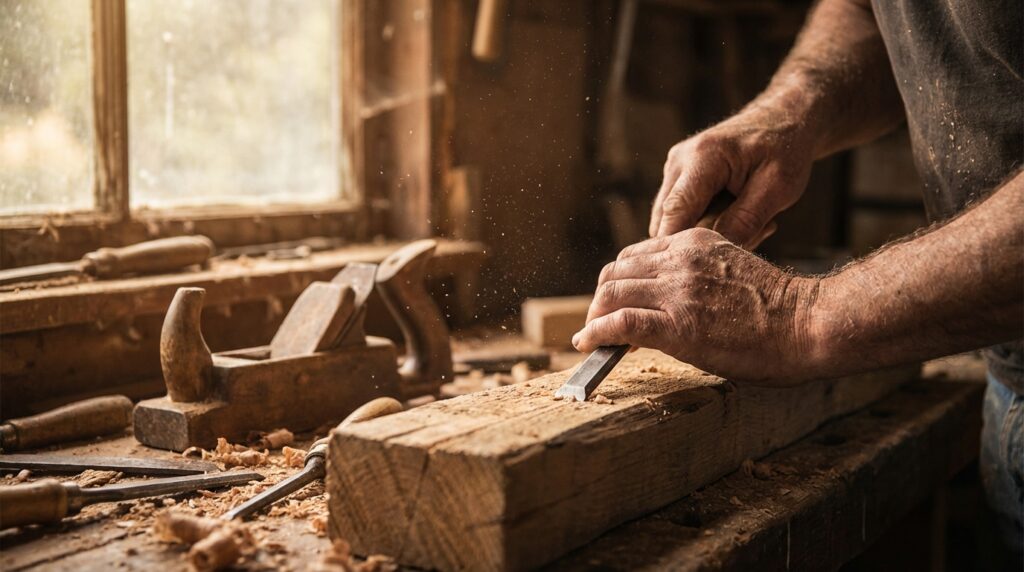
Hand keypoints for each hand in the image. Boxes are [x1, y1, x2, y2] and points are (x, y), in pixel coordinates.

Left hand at [572, 228, 822, 384]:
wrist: (807, 323)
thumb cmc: (780, 308)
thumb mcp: (733, 270)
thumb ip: (701, 275)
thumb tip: (678, 299)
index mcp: (695, 242)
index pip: (636, 254)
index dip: (620, 280)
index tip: (617, 300)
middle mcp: (679, 261)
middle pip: (616, 272)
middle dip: (601, 298)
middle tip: (598, 320)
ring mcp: (676, 291)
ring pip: (612, 295)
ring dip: (595, 316)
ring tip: (591, 336)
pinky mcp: (676, 325)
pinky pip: (620, 324)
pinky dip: (596, 334)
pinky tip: (588, 344)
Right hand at [650, 110, 815, 246]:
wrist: (783, 120)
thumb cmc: (786, 149)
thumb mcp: (778, 187)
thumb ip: (745, 220)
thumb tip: (713, 253)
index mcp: (702, 157)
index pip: (675, 212)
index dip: (680, 247)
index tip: (699, 271)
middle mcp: (678, 161)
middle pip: (669, 222)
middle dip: (702, 242)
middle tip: (755, 234)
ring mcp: (673, 169)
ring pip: (672, 222)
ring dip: (705, 234)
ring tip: (750, 222)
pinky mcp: (677, 178)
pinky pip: (680, 215)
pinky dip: (705, 225)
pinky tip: (737, 216)